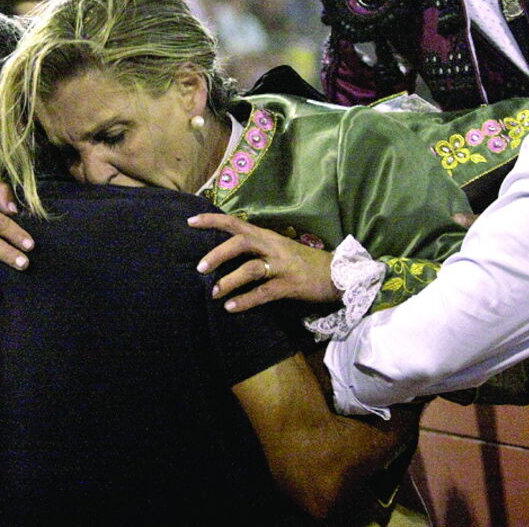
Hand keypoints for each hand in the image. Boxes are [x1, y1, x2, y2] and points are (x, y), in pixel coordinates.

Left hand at [188, 213, 339, 312]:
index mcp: (268, 236)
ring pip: (250, 269)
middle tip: (200, 268)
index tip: (190, 221)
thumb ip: (256, 249)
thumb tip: (225, 255)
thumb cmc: (303, 262)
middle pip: (241, 242)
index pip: (236, 223)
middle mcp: (273, 247)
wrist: (339, 274)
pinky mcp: (290, 285)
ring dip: (229, 281)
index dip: (212, 221)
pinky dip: (246, 301)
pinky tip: (231, 307)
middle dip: (217, 254)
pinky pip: (264, 293)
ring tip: (213, 293)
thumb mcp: (278, 249)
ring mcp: (282, 266)